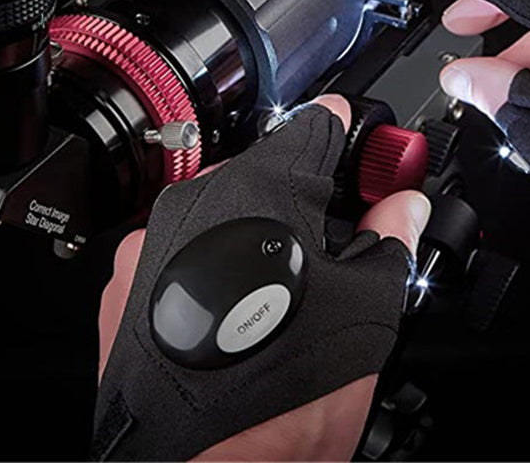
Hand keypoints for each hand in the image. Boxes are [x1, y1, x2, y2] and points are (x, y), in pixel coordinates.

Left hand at [97, 95, 431, 460]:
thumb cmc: (283, 402)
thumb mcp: (367, 308)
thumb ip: (391, 236)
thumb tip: (403, 204)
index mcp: (259, 190)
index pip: (314, 127)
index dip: (346, 132)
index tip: (356, 138)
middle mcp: (195, 203)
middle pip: (268, 168)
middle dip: (306, 191)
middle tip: (335, 232)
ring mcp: (152, 241)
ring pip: (223, 207)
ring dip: (257, 225)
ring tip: (282, 283)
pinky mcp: (125, 281)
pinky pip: (181, 245)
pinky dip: (214, 257)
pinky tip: (237, 304)